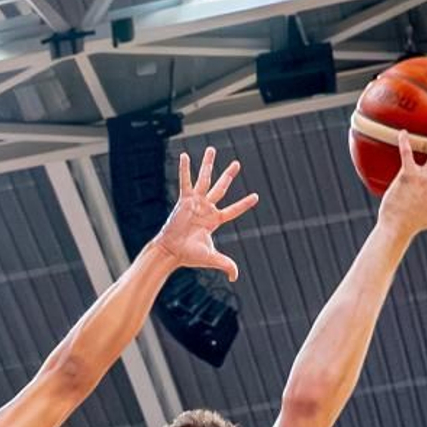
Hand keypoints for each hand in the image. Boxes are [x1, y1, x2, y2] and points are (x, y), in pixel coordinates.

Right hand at [154, 146, 257, 282]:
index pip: (233, 210)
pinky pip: (185, 181)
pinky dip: (184, 169)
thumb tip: (235, 276)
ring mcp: (195, 202)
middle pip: (221, 188)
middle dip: (228, 175)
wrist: (171, 251)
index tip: (255, 197)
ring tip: (212, 149)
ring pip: (205, 179)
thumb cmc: (189, 255)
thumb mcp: (211, 258)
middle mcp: (206, 208)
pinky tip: (184, 155)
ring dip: (208, 164)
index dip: (244, 204)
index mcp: (214, 220)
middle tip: (236, 164)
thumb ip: (225, 264)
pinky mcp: (184, 200)